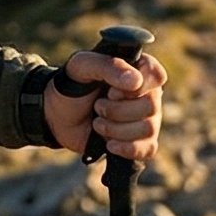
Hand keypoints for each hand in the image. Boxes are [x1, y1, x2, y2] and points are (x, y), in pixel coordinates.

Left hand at [43, 50, 165, 160]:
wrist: (58, 115)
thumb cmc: (73, 84)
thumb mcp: (82, 66)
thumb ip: (107, 66)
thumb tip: (136, 81)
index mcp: (137, 68)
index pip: (156, 75)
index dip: (136, 88)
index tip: (112, 91)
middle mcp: (148, 93)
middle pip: (150, 106)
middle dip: (117, 110)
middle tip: (98, 106)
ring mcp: (147, 118)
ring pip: (147, 129)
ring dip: (115, 129)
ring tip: (97, 123)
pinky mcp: (141, 141)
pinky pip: (147, 149)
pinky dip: (125, 148)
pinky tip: (108, 143)